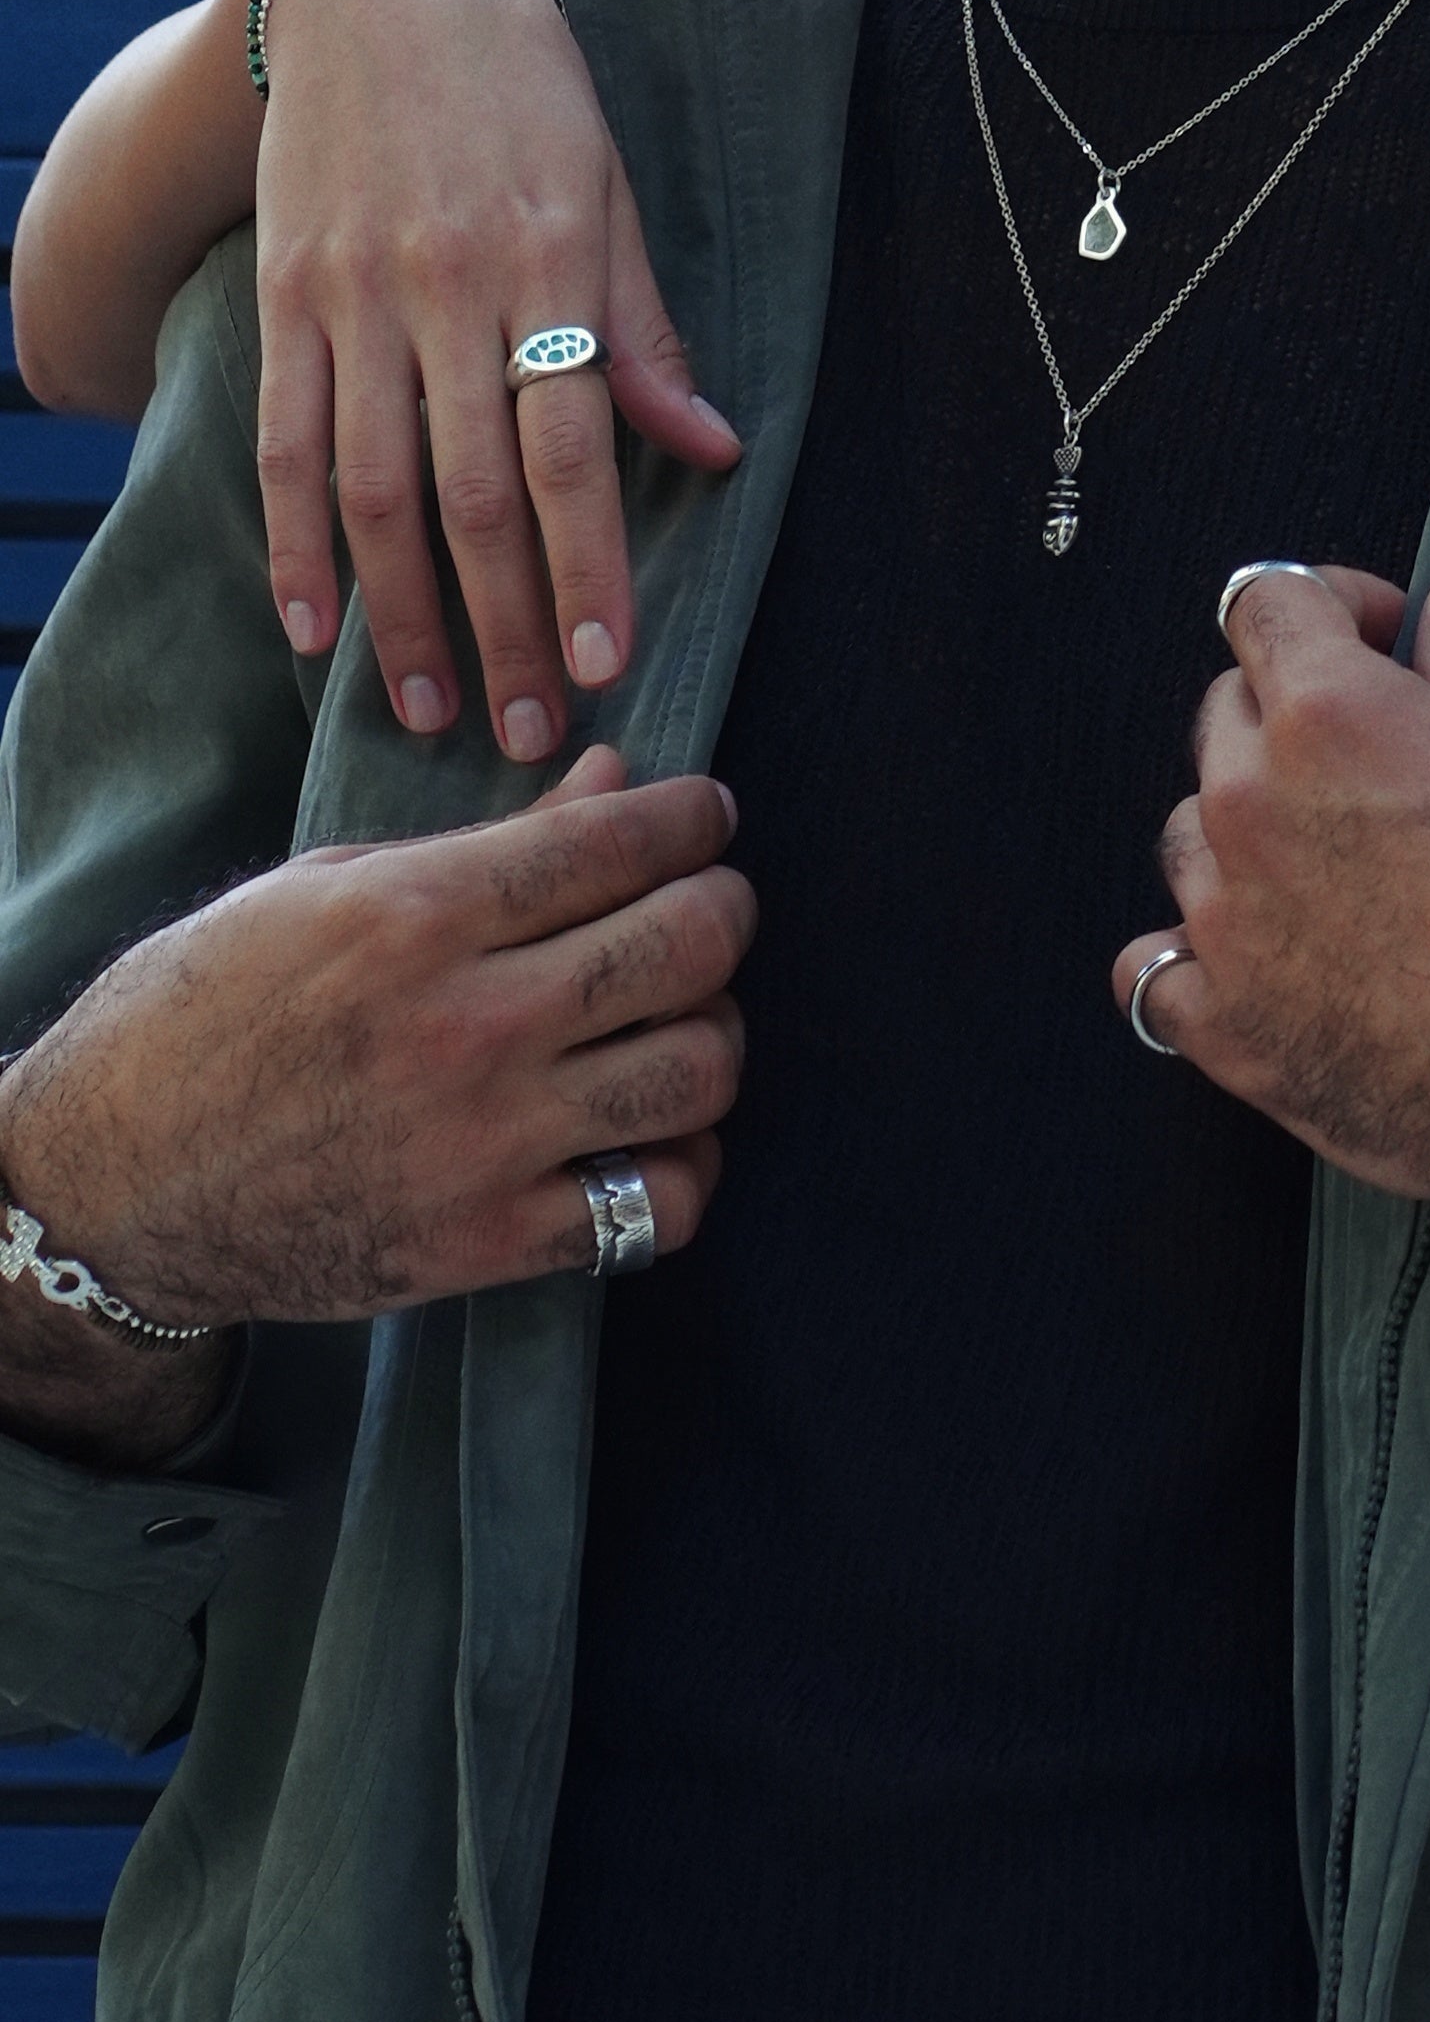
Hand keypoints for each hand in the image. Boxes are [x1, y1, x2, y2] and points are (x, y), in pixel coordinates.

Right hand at [0, 747, 750, 1375]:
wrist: (112, 1187)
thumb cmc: (201, 1013)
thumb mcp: (320, 890)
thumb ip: (487, 841)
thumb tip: (614, 778)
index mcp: (416, 916)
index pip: (622, 841)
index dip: (694, 817)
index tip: (706, 816)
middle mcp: (464, 1024)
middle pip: (689, 944)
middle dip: (725, 906)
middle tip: (708, 903)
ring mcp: (483, 1142)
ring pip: (698, 1070)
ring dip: (715, 1031)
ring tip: (682, 1017)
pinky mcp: (485, 1243)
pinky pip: (656, 1207)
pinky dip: (683, 1165)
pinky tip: (651, 1132)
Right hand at [254, 0, 739, 758]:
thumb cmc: (525, 88)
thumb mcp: (608, 188)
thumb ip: (645, 329)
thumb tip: (714, 450)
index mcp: (547, 262)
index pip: (571, 447)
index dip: (590, 563)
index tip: (611, 660)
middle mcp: (444, 288)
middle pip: (474, 491)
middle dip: (508, 623)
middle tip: (534, 732)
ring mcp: (352, 297)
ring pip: (376, 488)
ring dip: (405, 615)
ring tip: (435, 709)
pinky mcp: (284, 298)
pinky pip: (286, 445)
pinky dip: (298, 546)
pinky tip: (318, 628)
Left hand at [1113, 563, 1429, 1239]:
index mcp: (1332, 712)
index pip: (1266, 602)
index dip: (1329, 601)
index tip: (1380, 636)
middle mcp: (1252, 803)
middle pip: (1225, 714)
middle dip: (1293, 713)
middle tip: (1376, 759)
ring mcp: (1226, 920)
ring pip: (1190, 835)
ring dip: (1247, 833)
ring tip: (1332, 869)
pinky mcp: (1223, 1027)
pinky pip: (1155, 972)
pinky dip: (1195, 959)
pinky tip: (1258, 961)